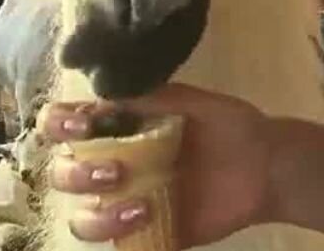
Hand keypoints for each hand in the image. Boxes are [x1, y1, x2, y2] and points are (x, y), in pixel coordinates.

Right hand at [36, 84, 276, 247]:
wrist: (266, 165)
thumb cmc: (226, 126)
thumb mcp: (187, 101)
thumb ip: (146, 95)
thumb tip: (102, 89)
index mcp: (113, 127)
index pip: (60, 124)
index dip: (57, 125)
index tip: (82, 126)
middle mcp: (110, 164)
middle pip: (61, 175)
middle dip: (78, 174)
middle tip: (118, 171)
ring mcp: (125, 203)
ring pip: (81, 219)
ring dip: (99, 215)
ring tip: (140, 206)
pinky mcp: (148, 235)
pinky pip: (119, 246)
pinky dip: (122, 237)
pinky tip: (150, 220)